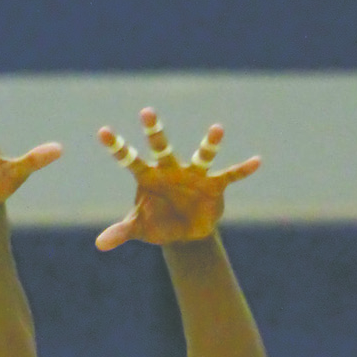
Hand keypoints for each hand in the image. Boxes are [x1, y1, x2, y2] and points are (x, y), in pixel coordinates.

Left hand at [95, 109, 259, 251]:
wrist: (185, 233)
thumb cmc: (158, 224)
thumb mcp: (139, 229)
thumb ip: (120, 232)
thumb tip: (99, 244)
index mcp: (149, 177)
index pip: (129, 160)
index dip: (117, 147)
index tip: (102, 132)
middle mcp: (170, 170)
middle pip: (161, 148)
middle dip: (154, 132)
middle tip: (146, 112)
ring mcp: (194, 175)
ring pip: (201, 156)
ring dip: (210, 144)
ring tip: (218, 129)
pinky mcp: (214, 184)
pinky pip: (230, 175)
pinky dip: (242, 170)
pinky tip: (256, 162)